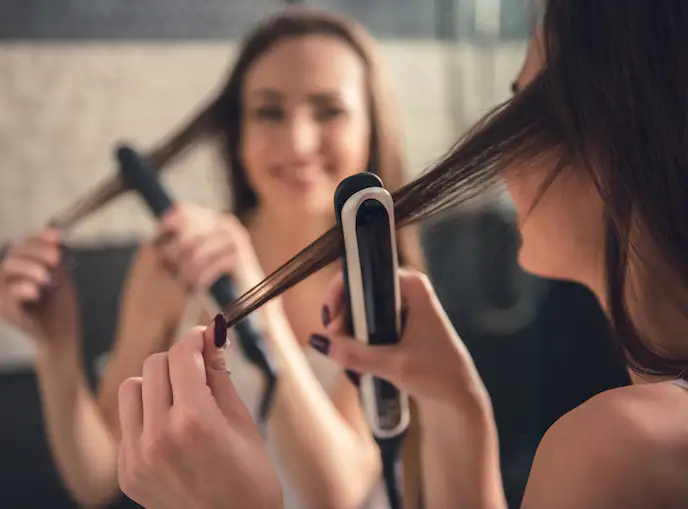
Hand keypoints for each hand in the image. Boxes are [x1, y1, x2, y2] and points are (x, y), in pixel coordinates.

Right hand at [0, 229, 79, 351]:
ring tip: (49, 277)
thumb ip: (56, 260)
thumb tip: (58, 241)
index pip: (26, 243)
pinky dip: (23, 288)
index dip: (40, 236)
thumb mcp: (61, 276)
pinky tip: (37, 291)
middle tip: (56, 258)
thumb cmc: (59, 303)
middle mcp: (9, 274)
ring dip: (30, 268)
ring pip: (8, 268)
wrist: (60, 331)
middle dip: (38, 251)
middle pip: (16, 252)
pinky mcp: (4, 308)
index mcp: (23, 264)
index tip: (60, 237)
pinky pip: (8, 294)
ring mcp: (3, 291)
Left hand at [117, 316, 282, 508]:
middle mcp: (159, 437)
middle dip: (179, 360)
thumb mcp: (243, 422)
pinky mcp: (127, 471)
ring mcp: (137, 457)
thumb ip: (220, 375)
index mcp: (195, 421)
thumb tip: (213, 336)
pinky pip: (127, 422)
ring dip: (156, 385)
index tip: (206, 337)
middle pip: (154, 364)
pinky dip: (147, 415)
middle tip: (200, 370)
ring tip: (181, 400)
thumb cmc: (250, 481)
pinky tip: (172, 431)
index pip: (182, 355)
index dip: (196, 338)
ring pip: (132, 388)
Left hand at [153, 205, 262, 293]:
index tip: (156, 244)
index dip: (165, 228)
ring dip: (187, 272)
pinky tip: (198, 287)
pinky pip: (210, 267)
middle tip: (171, 271)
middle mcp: (226, 225)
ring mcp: (235, 239)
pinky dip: (200, 279)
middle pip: (186, 234)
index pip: (183, 213)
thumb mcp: (197, 259)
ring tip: (186, 284)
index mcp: (215, 220)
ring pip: (196, 253)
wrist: (253, 299)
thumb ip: (180, 247)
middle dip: (173, 254)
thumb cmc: (220, 280)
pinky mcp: (241, 258)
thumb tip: (153, 241)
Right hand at [311, 269, 489, 410]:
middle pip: (360, 293)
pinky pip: (368, 326)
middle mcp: (407, 291)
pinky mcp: (399, 327)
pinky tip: (357, 364)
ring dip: (349, 334)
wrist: (460, 399)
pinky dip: (358, 342)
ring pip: (361, 312)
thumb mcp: (394, 365)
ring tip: (347, 360)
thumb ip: (356, 354)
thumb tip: (320, 342)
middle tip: (335, 344)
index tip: (330, 320)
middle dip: (343, 319)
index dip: (342, 293)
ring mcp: (403, 309)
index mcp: (412, 287)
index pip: (366, 275)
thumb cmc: (438, 376)